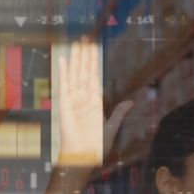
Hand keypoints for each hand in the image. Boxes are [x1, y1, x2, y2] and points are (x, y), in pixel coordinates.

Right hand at [57, 39, 132, 167]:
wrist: (82, 155)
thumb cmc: (95, 145)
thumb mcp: (111, 127)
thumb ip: (118, 113)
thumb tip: (130, 102)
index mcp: (95, 101)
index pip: (94, 76)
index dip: (94, 62)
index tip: (94, 48)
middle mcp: (83, 97)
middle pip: (84, 71)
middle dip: (85, 55)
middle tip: (86, 38)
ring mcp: (74, 98)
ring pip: (75, 73)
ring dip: (76, 58)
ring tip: (77, 43)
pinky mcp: (65, 103)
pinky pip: (64, 83)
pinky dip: (63, 71)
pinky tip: (63, 59)